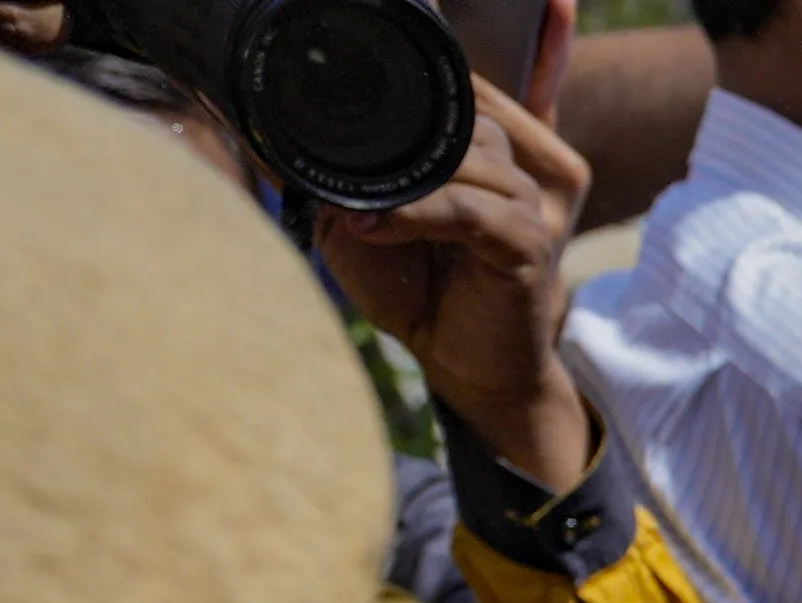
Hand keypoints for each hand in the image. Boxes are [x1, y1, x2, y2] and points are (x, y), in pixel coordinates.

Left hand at [313, 15, 596, 488]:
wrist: (466, 370)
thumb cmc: (420, 295)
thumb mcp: (360, 227)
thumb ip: (337, 182)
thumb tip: (272, 139)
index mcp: (473, 155)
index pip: (455, 89)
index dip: (424, 72)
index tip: (397, 32)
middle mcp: (506, 168)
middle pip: (460, 115)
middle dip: (398, 133)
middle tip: (335, 152)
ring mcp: (524, 204)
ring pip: (465, 158)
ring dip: (401, 182)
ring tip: (350, 211)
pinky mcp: (529, 246)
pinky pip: (471, 211)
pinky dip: (417, 214)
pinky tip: (373, 225)